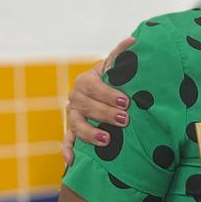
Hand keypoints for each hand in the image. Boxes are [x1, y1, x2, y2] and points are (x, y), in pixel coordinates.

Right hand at [63, 37, 134, 165]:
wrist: (99, 94)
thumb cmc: (111, 81)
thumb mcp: (115, 68)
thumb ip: (121, 56)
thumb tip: (133, 40)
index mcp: (86, 81)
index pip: (92, 86)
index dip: (108, 94)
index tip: (125, 102)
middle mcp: (76, 98)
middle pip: (85, 107)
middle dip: (104, 114)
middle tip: (124, 120)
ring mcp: (72, 115)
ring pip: (75, 125)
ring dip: (89, 133)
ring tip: (106, 140)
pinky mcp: (71, 131)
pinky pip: (66, 141)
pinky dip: (67, 151)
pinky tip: (72, 162)